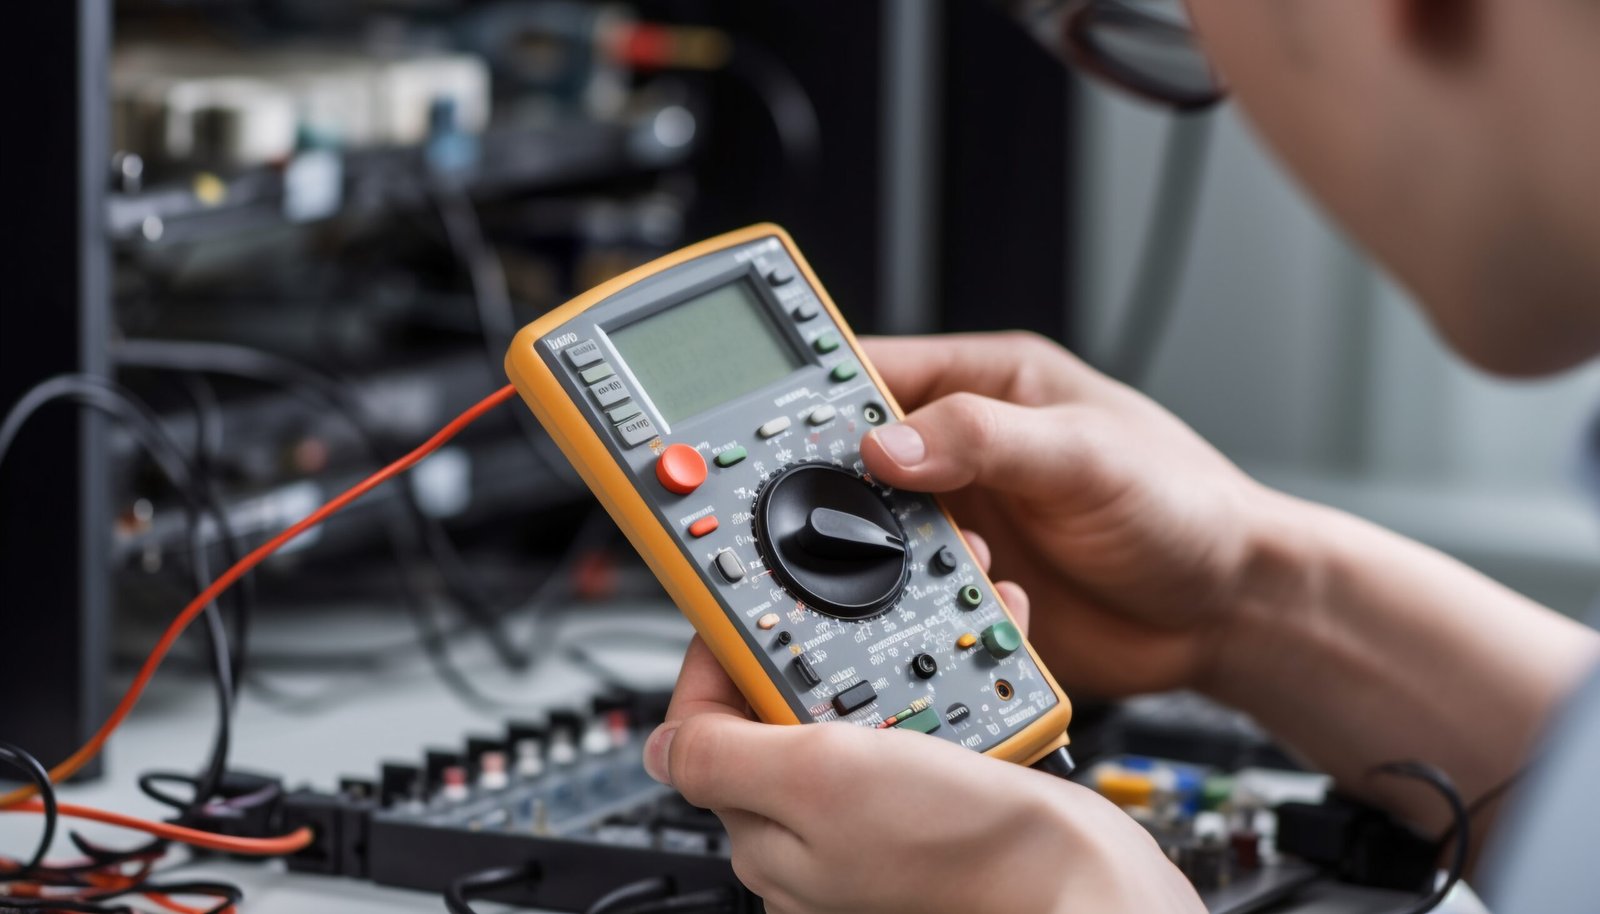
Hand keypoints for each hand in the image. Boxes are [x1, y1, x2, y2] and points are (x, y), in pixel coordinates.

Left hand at [646, 636, 1204, 913]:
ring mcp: (873, 814)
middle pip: (780, 707)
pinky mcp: (931, 800)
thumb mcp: (818, 780)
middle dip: (814, 644)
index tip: (745, 601)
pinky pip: (915, 722)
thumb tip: (651, 746)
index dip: (721, 653)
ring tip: (920, 622)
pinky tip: (964, 665)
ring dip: (882, 652)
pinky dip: (936, 684)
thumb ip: (722, 755)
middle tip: (848, 602)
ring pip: (854, 705)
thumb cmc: (960, 848)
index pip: (705, 724)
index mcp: (768, 827)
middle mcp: (814, 827)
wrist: (1079, 876)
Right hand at [859, 332, 1301, 695]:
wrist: (1231, 613)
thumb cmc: (1185, 506)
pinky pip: (908, 599)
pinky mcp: (969, 589)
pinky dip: (914, 610)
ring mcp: (963, 523)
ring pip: (873, 537)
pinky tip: (958, 607)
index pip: (874, 373)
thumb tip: (885, 447)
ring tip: (921, 566)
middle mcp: (965, 454)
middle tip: (824, 516)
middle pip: (858, 461)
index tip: (772, 430)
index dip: (819, 398)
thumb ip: (983, 440)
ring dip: (882, 559)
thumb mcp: (1085, 455)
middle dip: (839, 491)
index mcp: (988, 386)